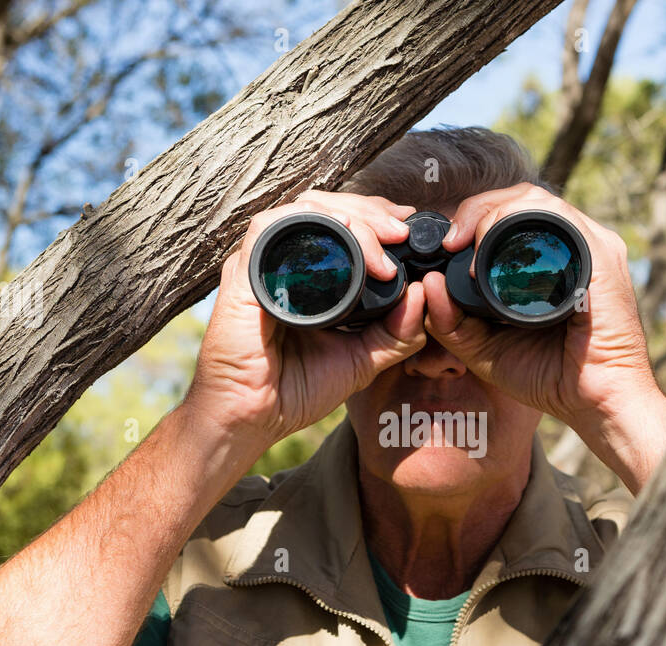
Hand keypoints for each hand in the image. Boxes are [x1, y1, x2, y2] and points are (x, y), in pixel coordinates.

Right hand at [183, 190, 427, 447]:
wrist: (254, 418)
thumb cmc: (297, 390)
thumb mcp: (363, 359)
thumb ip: (397, 332)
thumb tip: (423, 294)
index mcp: (310, 273)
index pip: (344, 222)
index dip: (378, 216)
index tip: (410, 229)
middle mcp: (285, 261)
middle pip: (329, 207)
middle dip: (372, 212)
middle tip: (401, 233)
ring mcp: (262, 264)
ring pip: (306, 209)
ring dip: (351, 216)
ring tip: (385, 242)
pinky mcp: (243, 274)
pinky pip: (270, 227)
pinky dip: (312, 224)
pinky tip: (346, 239)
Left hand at [422, 183, 665, 490]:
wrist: (594, 402)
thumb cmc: (548, 376)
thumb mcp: (485, 348)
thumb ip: (452, 321)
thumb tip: (429, 283)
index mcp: (551, 259)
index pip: (509, 214)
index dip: (472, 217)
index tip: (444, 246)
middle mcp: (572, 245)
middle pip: (519, 198)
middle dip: (475, 209)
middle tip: (449, 241)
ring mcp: (590, 245)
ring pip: (534, 200)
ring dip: (490, 213)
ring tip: (465, 244)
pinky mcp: (601, 254)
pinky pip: (555, 217)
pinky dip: (516, 222)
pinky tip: (491, 247)